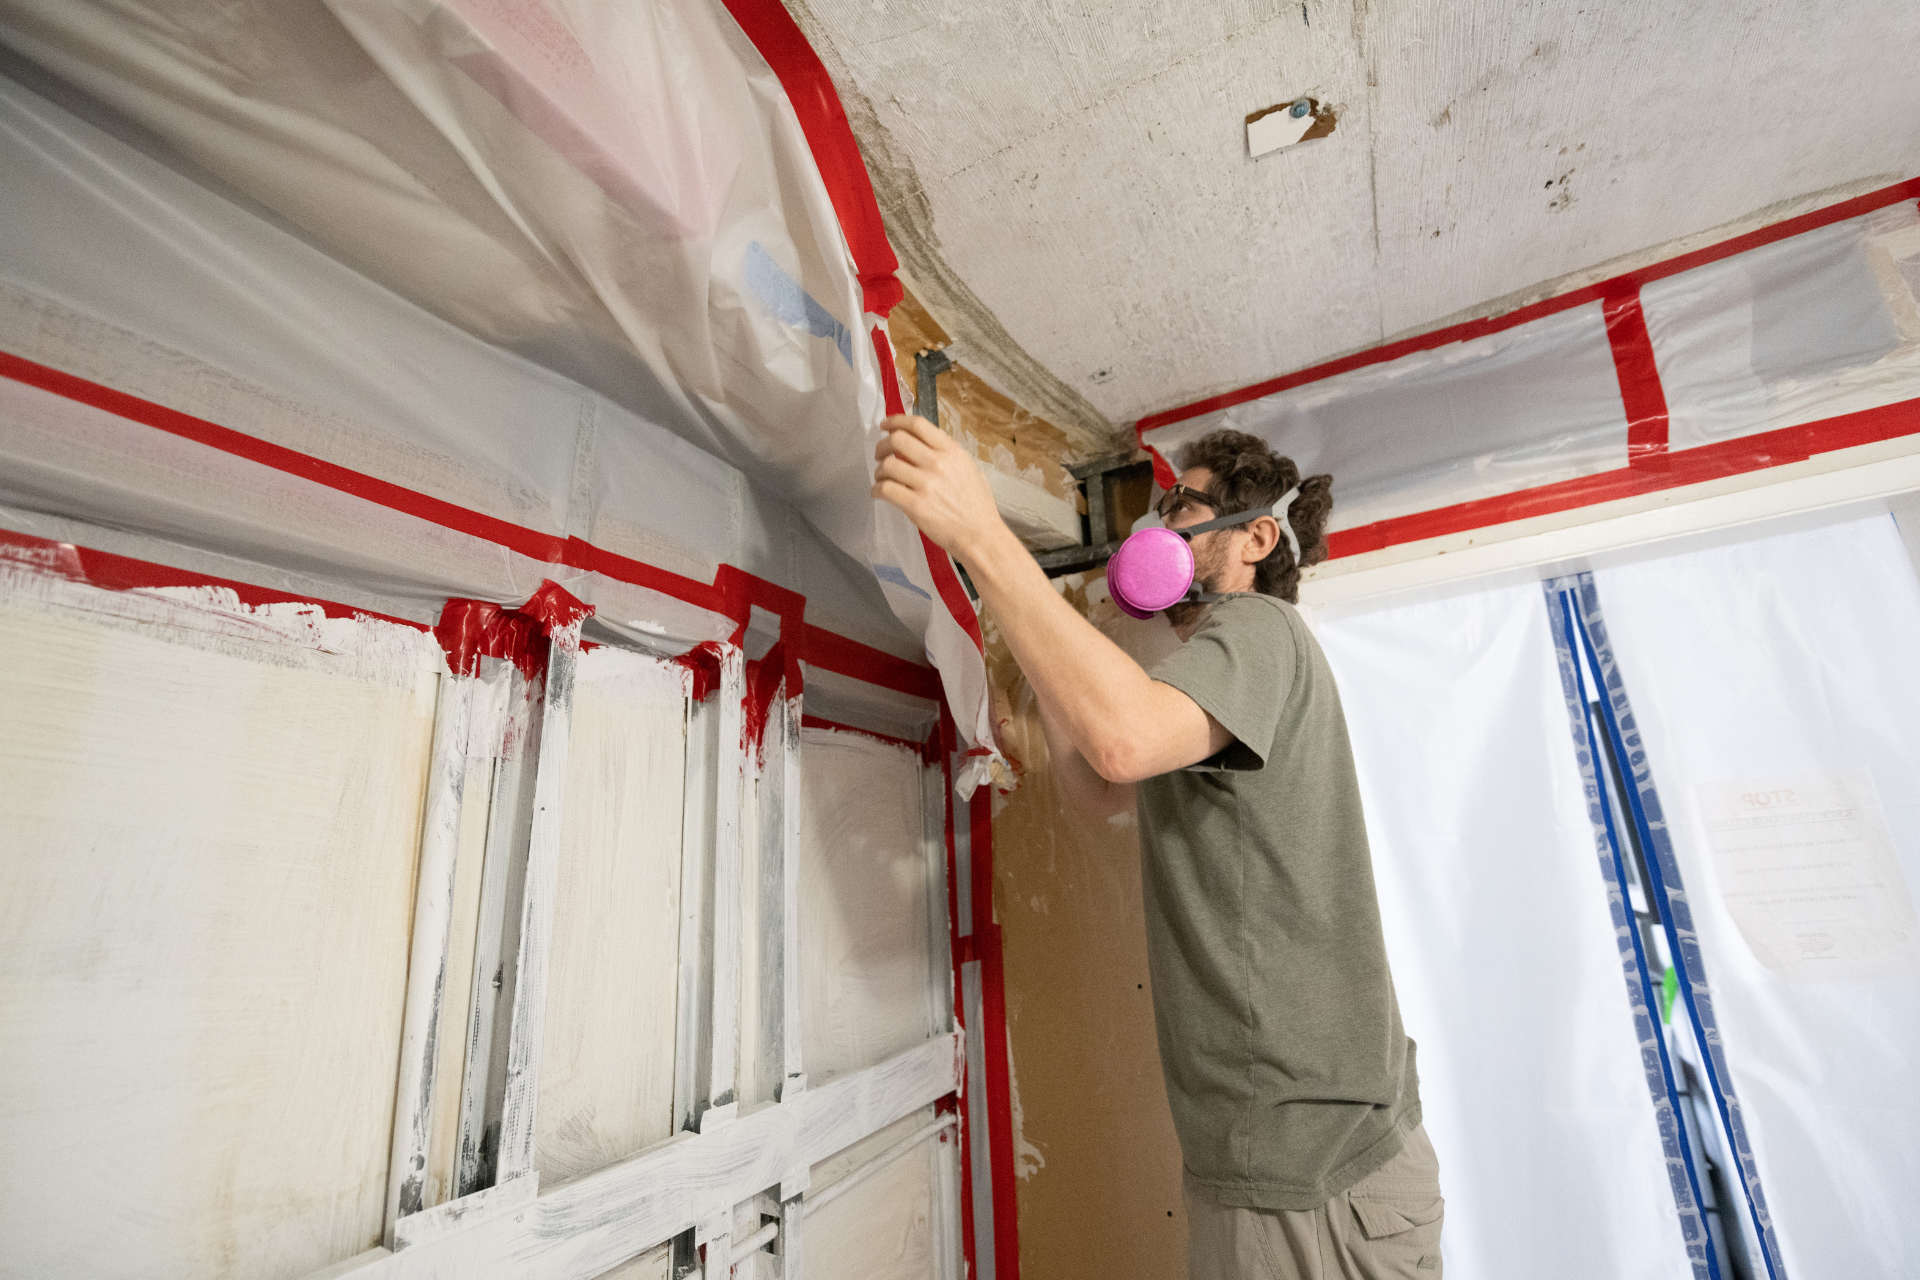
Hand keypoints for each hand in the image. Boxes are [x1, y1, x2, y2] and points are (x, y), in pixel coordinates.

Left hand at [872, 414, 1006, 560]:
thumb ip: (949, 453)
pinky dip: (877, 489)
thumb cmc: (977, 506)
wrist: (980, 535)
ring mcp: (926, 485)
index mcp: (951, 452)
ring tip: (882, 478)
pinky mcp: (915, 505)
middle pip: (897, 440)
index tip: (886, 424)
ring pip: (887, 465)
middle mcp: (938, 463)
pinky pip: (885, 489)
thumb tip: (927, 443)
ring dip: (879, 471)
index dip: (896, 421)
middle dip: (882, 445)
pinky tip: (879, 493)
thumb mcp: (970, 468)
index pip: (918, 425)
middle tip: (880, 454)